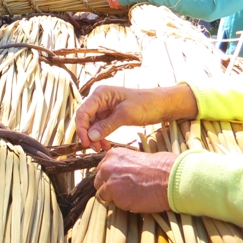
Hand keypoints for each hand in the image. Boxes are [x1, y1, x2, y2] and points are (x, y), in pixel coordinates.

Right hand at [75, 84, 197, 151]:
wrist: (161, 104)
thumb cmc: (146, 104)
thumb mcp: (125, 115)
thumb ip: (106, 126)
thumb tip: (90, 137)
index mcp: (100, 94)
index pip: (83, 112)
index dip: (81, 128)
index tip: (86, 143)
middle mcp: (99, 99)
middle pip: (85, 118)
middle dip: (88, 134)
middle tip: (95, 148)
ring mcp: (104, 107)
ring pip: (92, 124)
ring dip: (94, 137)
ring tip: (101, 148)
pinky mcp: (110, 114)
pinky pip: (100, 126)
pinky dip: (101, 136)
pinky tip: (106, 145)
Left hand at [95, 148, 175, 212]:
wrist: (168, 177)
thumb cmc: (159, 167)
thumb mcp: (135, 157)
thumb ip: (123, 164)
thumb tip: (120, 173)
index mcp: (113, 154)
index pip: (102, 168)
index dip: (110, 177)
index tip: (118, 182)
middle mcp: (107, 166)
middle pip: (98, 180)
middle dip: (107, 187)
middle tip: (121, 192)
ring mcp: (109, 180)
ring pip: (101, 193)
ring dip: (111, 197)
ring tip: (128, 197)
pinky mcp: (114, 195)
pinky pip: (109, 203)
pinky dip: (118, 205)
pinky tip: (131, 201)